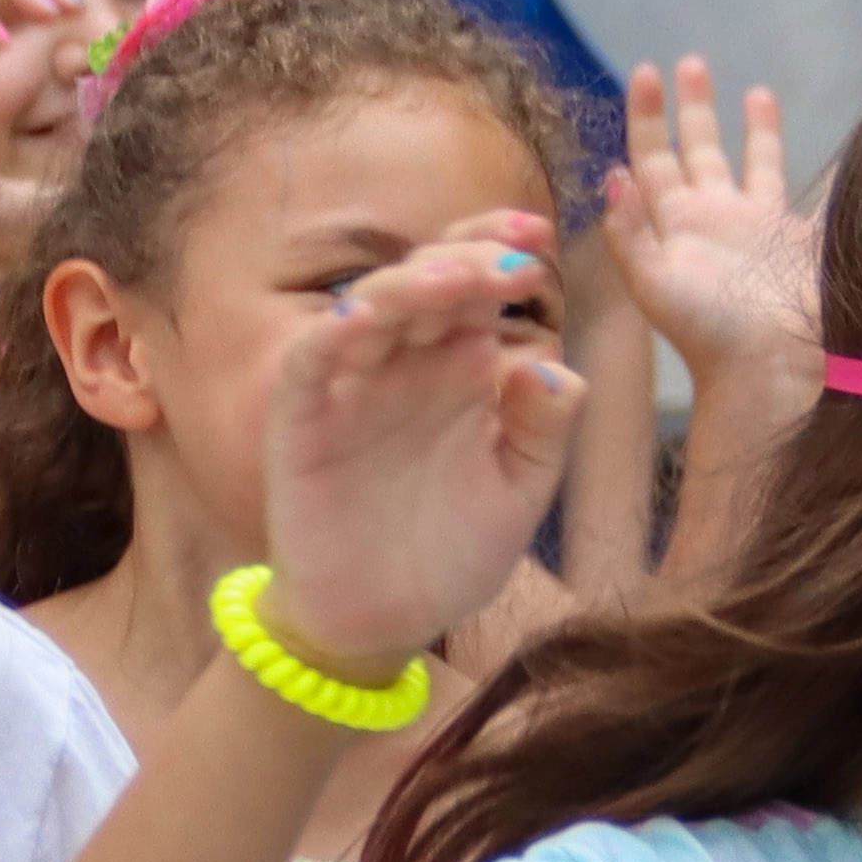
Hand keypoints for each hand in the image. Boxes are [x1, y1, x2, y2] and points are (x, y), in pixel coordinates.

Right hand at [258, 211, 580, 674]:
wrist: (383, 622)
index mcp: (462, 363)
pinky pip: (311, 363)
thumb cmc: (453, 552)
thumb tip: (559, 366)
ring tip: (451, 281)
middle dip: (470, 261)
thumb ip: (544, 430)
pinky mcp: (302, 420)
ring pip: (372, 307)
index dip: (502, 249)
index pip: (477, 281)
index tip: (541, 239)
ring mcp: (352, 385)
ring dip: (409, 286)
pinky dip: (330, 336)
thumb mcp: (520, 495)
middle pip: (429, 280)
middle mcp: (407, 360)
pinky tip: (359, 319)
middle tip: (514, 264)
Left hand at [600, 56, 814, 390]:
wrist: (768, 373)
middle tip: (689, 61)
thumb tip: (612, 175)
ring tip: (754, 90)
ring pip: (753, 165)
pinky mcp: (802, 241)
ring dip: (752, 128)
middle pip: (697, 151)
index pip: (653, 159)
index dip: (647, 117)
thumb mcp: (653, 285)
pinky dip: (828, 174)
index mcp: (675, 225)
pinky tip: (840, 151)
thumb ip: (631, 232)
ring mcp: (759, 230)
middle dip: (692, 108)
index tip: (645, 72)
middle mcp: (714, 221)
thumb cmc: (708, 336)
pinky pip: (817, 195)